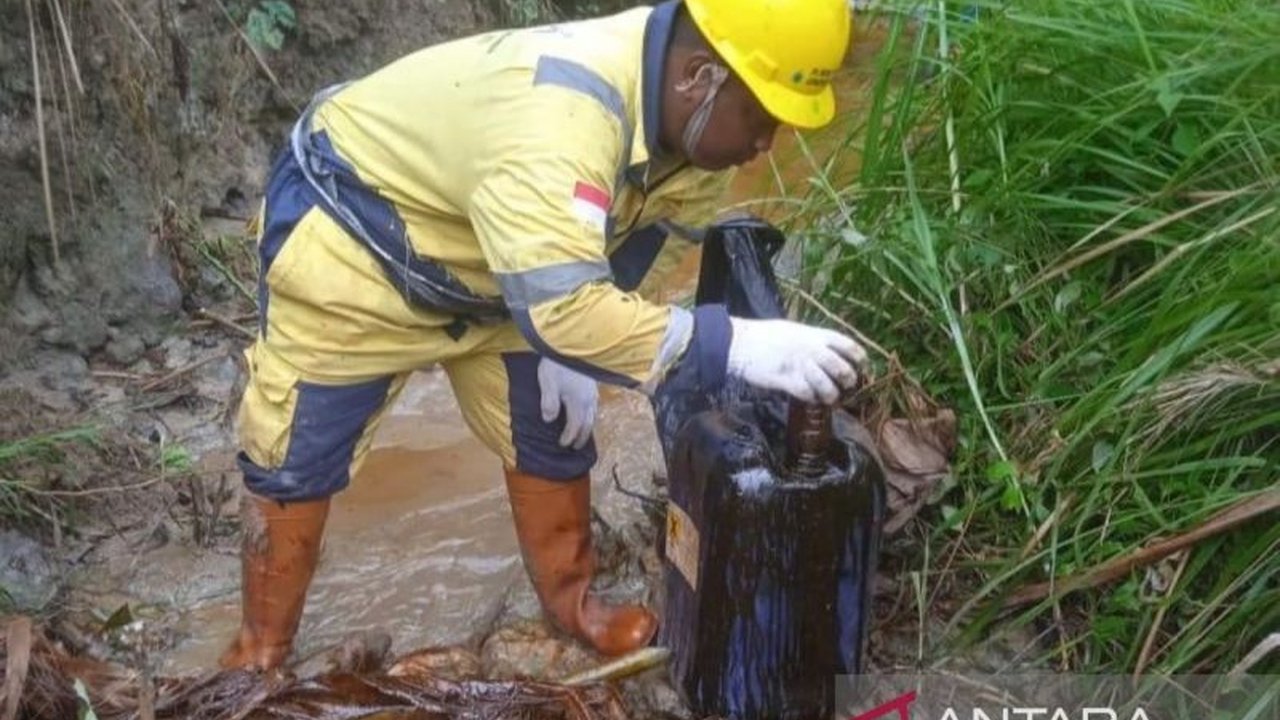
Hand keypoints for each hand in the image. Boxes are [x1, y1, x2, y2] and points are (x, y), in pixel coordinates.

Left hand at [537, 358, 597, 448]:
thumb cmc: (558, 363)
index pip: (575, 426)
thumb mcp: (548, 382)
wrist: (572, 343)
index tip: (562, 444)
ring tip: (583, 434)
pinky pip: (595, 406)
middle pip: (588, 424)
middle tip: (575, 447)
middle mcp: (589, 400)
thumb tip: (549, 420)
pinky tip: (587, 412)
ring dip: (588, 428)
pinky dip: (591, 416)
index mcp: (578, 402)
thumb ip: (549, 402)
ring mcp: (593, 392)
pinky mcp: (593, 384)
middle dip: (581, 437)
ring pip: (593, 415)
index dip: (569, 437)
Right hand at [726, 317, 866, 403]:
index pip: (849, 346)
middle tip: (846, 387)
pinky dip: (811, 398)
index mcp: (817, 334)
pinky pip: (808, 394)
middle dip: (848, 381)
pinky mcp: (787, 380)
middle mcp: (813, 349)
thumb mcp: (796, 330)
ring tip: (828, 397)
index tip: (862, 368)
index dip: (860, 359)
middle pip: (842, 369)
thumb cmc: (767, 335)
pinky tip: (808, 396)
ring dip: (831, 394)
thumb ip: (814, 340)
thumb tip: (830, 351)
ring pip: (828, 386)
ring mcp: (801, 366)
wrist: (741, 342)